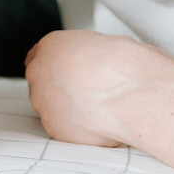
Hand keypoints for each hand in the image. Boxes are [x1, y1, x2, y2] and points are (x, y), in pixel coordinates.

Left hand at [24, 29, 165, 146]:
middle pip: (46, 82)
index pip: (43, 55)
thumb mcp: (106, 44)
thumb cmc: (128, 68)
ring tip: (101, 109)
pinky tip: (101, 123)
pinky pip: (65, 129)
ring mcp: (44, 102)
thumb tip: (93, 63)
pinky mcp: (55, 129)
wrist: (133, 95)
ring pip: (53, 107)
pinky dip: (81, 129)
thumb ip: (86, 54)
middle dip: (65, 89)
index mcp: (51, 45)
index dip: (62, 67)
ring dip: (72, 110)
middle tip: (92, 93)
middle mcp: (40, 73)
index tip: (74, 74)